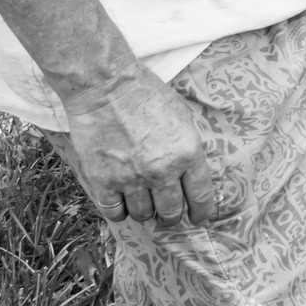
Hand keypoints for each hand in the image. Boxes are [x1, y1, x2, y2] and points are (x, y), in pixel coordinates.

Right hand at [61, 67, 218, 228]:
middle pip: (172, 210)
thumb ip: (187, 147)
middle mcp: (162, 171)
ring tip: (146, 205)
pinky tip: (123, 204)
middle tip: (170, 214)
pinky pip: (115, 212)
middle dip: (173, 216)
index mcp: (188, 152)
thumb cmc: (147, 95)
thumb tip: (191, 171)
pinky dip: (121, 212)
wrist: (106, 87)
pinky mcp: (103, 182)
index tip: (200, 217)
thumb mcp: (182, 117)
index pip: (201, 195)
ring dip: (147, 213)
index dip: (202, 211)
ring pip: (144, 214)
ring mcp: (131, 179)